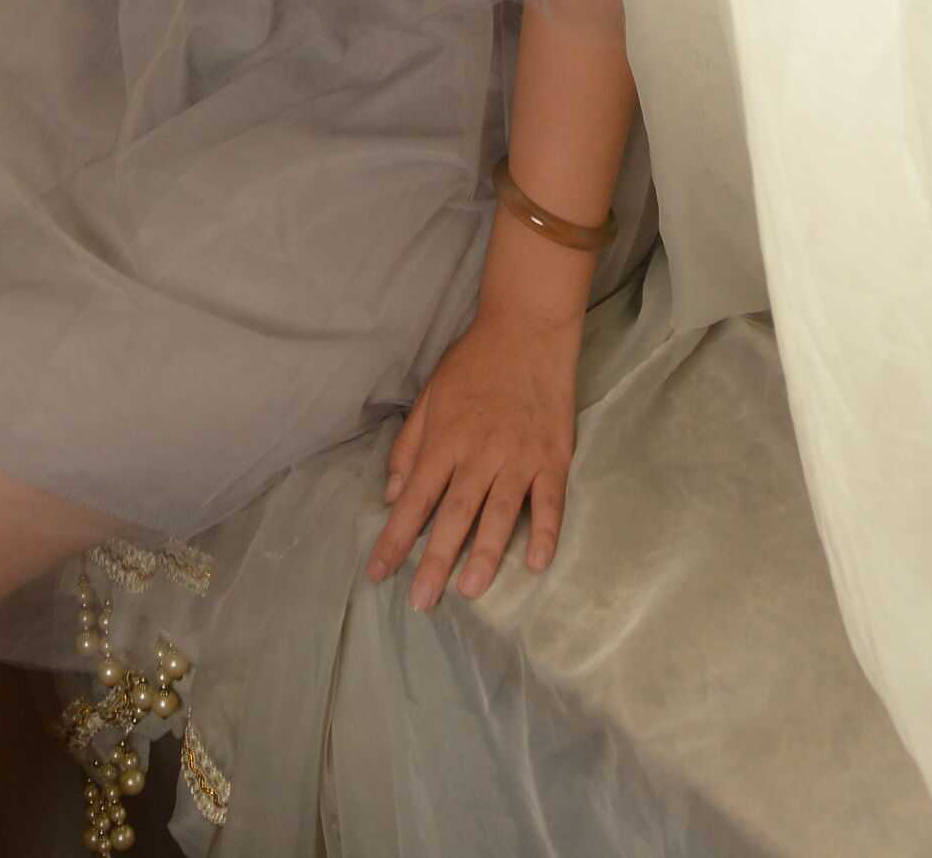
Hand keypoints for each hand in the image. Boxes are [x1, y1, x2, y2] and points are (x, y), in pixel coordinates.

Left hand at [364, 302, 581, 608]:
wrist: (527, 330)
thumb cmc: (473, 364)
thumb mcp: (430, 396)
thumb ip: (410, 446)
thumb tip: (392, 494)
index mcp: (445, 439)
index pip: (414, 499)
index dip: (395, 538)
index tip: (378, 573)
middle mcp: (479, 453)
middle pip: (453, 515)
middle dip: (434, 562)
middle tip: (420, 602)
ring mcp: (519, 457)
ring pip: (498, 514)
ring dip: (484, 555)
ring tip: (469, 593)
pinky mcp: (553, 458)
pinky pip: (549, 502)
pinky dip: (544, 533)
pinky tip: (534, 563)